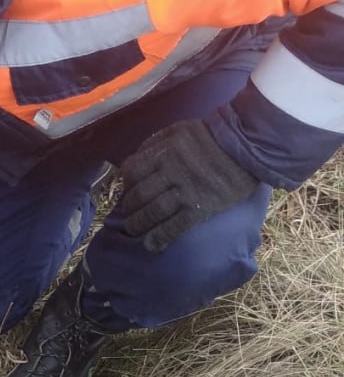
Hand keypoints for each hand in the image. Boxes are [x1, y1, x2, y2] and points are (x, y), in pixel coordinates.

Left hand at [118, 118, 259, 252]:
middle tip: (129, 214)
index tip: (129, 190)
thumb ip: (157, 142)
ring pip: (152, 213)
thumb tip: (138, 158)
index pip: (132, 171)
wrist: (249, 143)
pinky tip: (152, 245)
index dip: (127, 183)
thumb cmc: (213, 136)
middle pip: (139, 195)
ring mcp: (186, 191)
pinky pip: (174, 227)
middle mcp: (171, 172)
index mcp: (164, 152)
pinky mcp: (201, 207)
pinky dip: (159, 238)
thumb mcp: (180, 130)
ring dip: (138, 224)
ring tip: (134, 229)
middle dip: (129, 208)